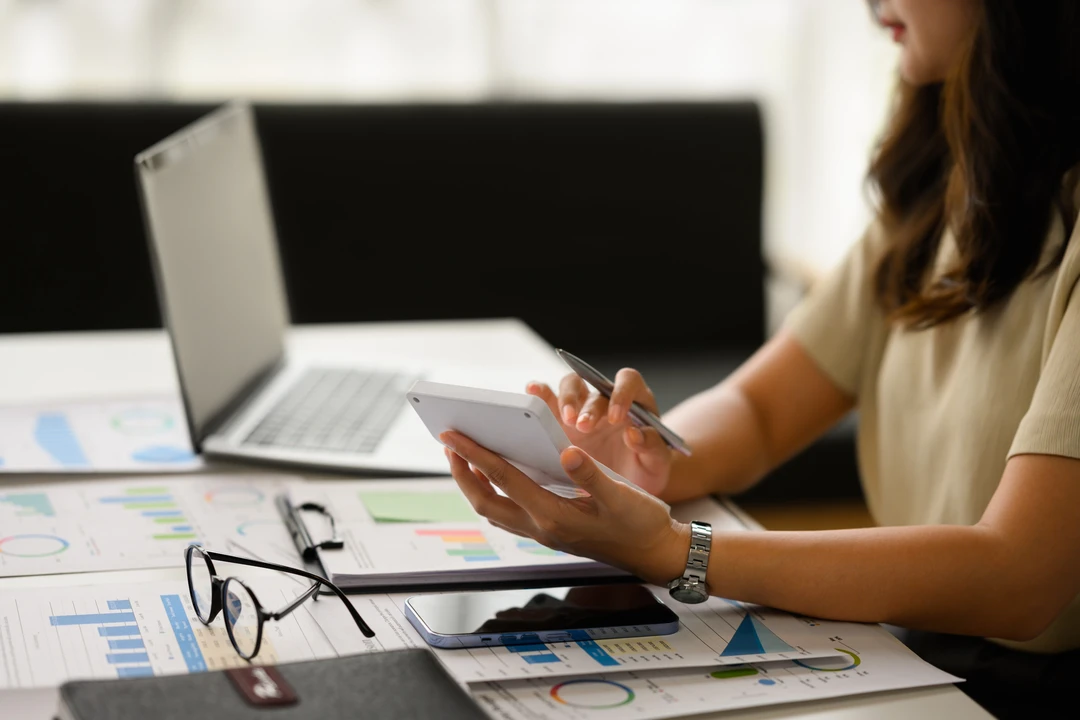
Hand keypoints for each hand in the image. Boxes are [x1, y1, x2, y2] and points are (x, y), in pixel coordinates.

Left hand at [441, 430, 689, 585]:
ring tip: (466, 457)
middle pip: (484, 500)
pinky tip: (499, 477)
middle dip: (462, 472)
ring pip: (494, 509)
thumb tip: (567, 451)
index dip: (475, 455)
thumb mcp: (622, 495)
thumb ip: (592, 474)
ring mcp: (543, 533)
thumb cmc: (641, 524)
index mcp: (554, 515)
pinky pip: (509, 513)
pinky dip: (495, 492)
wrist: (654, 553)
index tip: (452, 435)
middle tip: (449, 443)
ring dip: (474, 484)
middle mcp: (542, 527)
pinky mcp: (550, 532)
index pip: (503, 479)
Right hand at [526, 368, 674, 495]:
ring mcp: (582, 406)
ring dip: (566, 400)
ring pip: (570, 385)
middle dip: (587, 405)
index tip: (616, 418)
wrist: (630, 486)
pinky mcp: (561, 418)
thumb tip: (634, 434)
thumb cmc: (646, 469)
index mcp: (635, 402)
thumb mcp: (656, 463)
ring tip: (565, 420)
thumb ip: (651, 447)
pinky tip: (531, 394)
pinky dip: (539, 392)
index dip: (621, 394)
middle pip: (593, 383)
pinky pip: (548, 398)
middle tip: (583, 426)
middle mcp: (606, 398)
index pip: (627, 381)